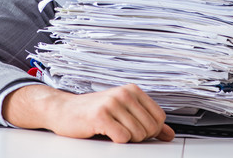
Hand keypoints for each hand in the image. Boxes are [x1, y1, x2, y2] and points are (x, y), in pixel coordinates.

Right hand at [3, 84, 174, 142]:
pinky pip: (123, 138)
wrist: (63, 110)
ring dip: (126, 140)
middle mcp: (124, 93)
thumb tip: (169, 134)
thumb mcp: (123, 113)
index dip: (150, 130)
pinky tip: (104, 133)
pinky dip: (116, 141)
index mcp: (133, 90)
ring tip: (111, 131)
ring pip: (138, 135)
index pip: (159, 118)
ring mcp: (112, 103)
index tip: (135, 129)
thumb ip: (147, 122)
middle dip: (138, 137)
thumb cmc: (93, 112)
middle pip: (150, 128)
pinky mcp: (101, 116)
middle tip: (120, 131)